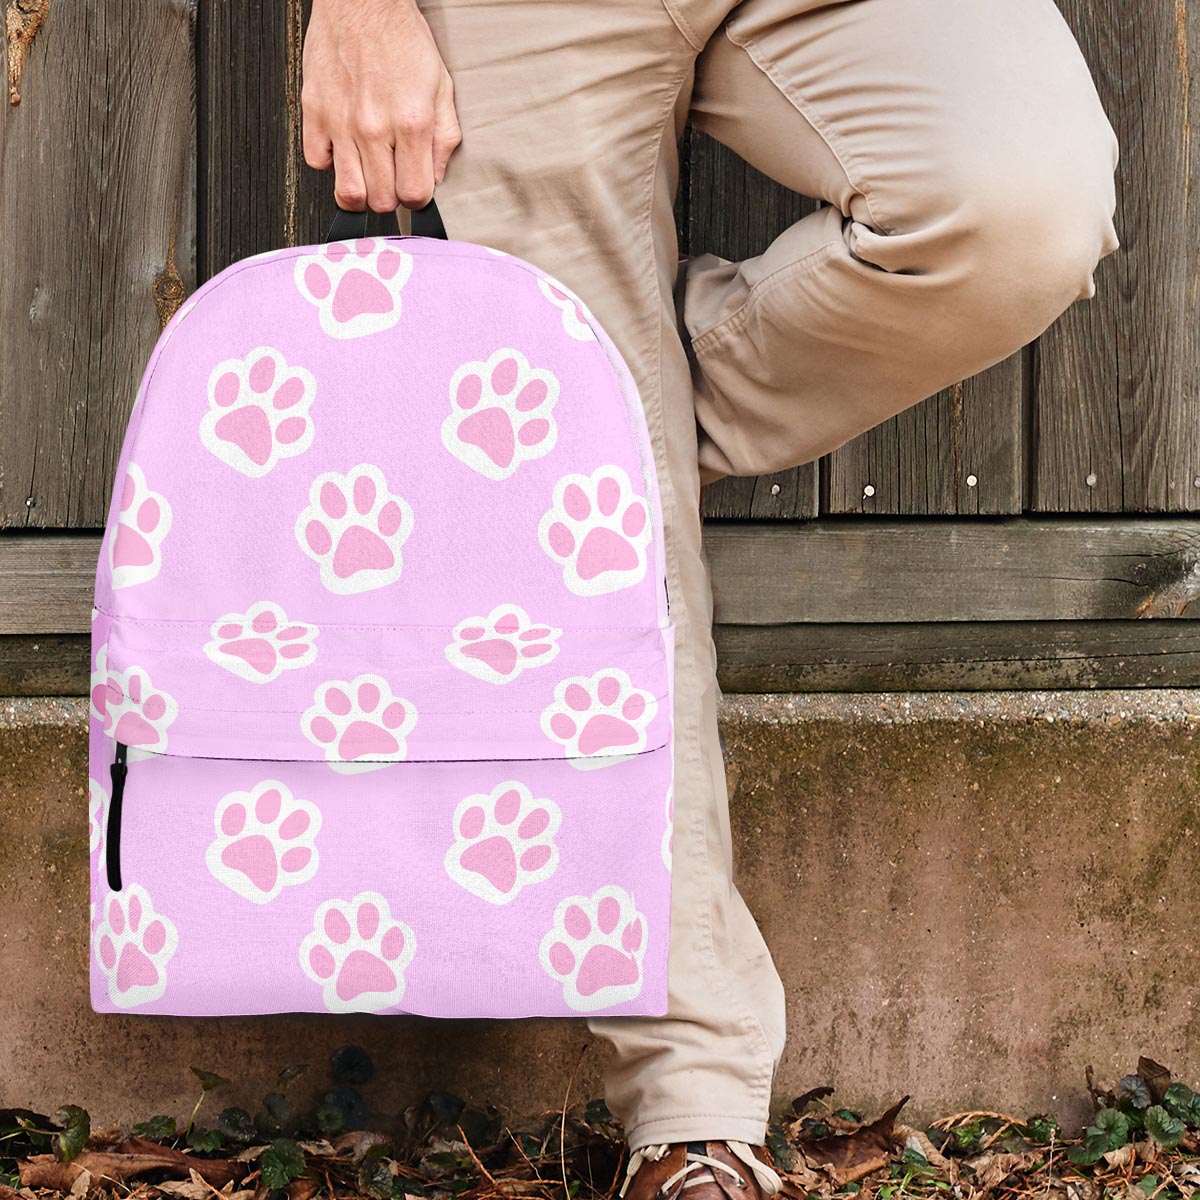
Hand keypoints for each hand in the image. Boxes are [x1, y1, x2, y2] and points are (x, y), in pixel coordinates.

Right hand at [302, 0, 461, 211]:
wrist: (362, 1)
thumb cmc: (401, 39)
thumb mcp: (441, 87)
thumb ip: (444, 137)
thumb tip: (437, 176)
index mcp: (411, 123)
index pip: (414, 194)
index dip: (417, 199)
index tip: (415, 188)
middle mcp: (374, 127)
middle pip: (381, 201)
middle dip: (390, 197)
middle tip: (392, 178)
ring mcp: (341, 122)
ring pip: (348, 192)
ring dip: (361, 192)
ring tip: (368, 175)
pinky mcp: (314, 111)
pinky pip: (316, 162)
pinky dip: (330, 163)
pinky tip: (344, 149)